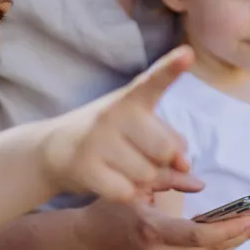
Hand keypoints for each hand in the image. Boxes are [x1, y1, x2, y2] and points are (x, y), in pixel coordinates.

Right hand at [40, 47, 201, 201]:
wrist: (52, 150)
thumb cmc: (109, 138)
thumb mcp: (138, 130)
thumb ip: (171, 149)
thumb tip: (197, 182)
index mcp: (131, 99)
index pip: (153, 81)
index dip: (172, 68)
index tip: (188, 54)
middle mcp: (113, 114)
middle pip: (166, 150)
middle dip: (165, 164)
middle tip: (148, 159)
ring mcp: (96, 140)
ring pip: (148, 176)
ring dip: (146, 183)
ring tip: (127, 170)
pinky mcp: (85, 167)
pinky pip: (127, 193)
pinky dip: (128, 195)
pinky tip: (114, 182)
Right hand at [76, 198, 249, 249]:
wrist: (85, 246)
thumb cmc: (109, 209)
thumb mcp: (134, 187)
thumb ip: (168, 179)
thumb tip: (201, 184)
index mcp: (152, 233)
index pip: (201, 236)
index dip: (232, 228)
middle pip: (212, 248)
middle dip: (244, 232)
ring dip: (236, 241)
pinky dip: (216, 248)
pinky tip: (236, 236)